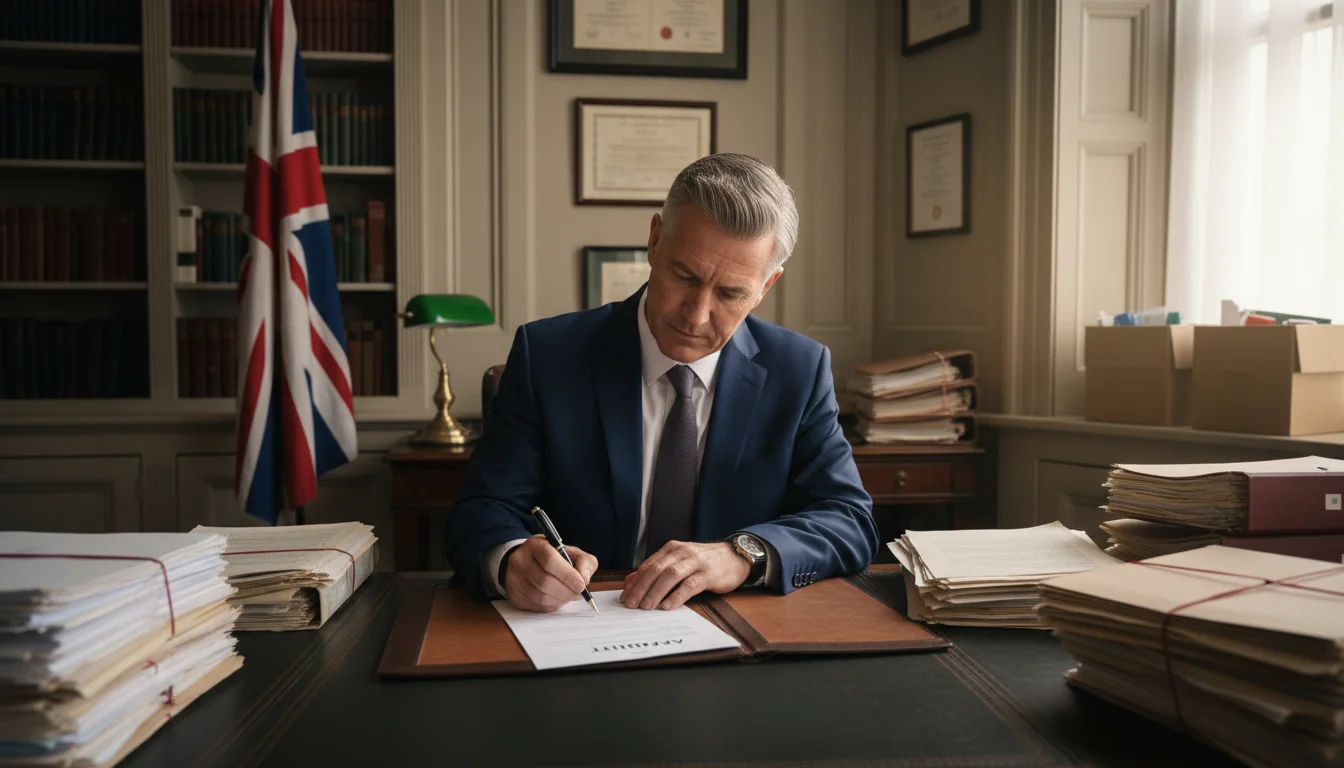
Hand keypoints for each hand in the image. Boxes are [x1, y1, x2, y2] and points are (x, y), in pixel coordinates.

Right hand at [504, 535, 597, 612]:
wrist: (528, 563)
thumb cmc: (555, 558)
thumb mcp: (572, 553)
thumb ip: (584, 561)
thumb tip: (585, 578)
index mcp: (536, 545)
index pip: (550, 560)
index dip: (568, 575)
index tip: (582, 585)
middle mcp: (520, 560)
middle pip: (544, 581)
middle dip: (566, 591)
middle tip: (578, 594)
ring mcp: (514, 578)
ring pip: (540, 596)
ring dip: (560, 600)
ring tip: (569, 596)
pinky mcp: (514, 594)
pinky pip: (535, 606)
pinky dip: (551, 606)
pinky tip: (557, 599)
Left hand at [620, 541, 749, 610]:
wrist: (735, 556)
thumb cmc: (704, 562)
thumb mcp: (679, 562)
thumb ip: (657, 570)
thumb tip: (630, 582)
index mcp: (672, 549)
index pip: (649, 565)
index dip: (636, 581)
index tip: (625, 596)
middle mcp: (682, 553)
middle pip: (657, 570)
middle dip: (641, 587)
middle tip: (631, 604)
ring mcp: (696, 562)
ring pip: (671, 575)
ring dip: (656, 592)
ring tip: (646, 607)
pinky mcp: (709, 574)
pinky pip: (690, 585)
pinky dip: (677, 595)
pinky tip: (668, 606)